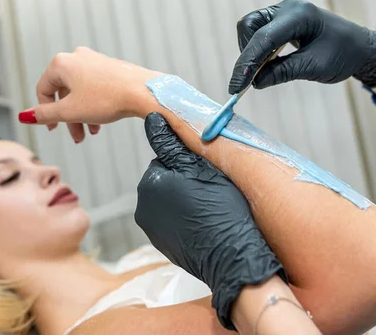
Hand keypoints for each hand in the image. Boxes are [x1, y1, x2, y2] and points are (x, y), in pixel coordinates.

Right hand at [19, 47, 160, 141]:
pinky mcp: (111, 67)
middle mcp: (78, 56)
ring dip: (83, 114)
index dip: (44, 112)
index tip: (53, 129)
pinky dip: (95, 105)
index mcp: (62, 63)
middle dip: (69, 118)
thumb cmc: (107, 99)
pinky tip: (103, 121)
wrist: (144, 92)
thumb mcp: (70, 111)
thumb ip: (45, 114)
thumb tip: (25, 116)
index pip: (43, 90)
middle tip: (77, 137)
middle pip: (64, 92)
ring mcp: (96, 60)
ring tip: (92, 133)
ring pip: (81, 92)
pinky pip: (96, 88)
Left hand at [136, 112, 285, 329]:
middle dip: (185, 182)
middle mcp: (144, 207)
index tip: (207, 176)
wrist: (232, 256)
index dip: (190, 164)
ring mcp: (153, 230)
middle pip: (167, 180)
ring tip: (210, 209)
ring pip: (172, 201)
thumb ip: (170, 142)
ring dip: (186, 201)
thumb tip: (151, 119)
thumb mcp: (199, 167)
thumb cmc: (221, 208)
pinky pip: (175, 222)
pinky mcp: (164, 246)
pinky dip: (187, 220)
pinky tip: (205, 224)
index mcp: (149, 183)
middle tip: (210, 192)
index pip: (167, 159)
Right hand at [229, 0, 375, 93]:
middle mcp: (288, 8)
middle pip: (249, 26)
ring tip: (259, 72)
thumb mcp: (314, 67)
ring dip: (250, 51)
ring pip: (250, 28)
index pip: (263, 38)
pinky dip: (257, 49)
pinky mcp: (281, 20)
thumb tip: (255, 82)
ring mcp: (283, 12)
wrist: (360, 47)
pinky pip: (258, 31)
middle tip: (251, 79)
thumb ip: (283, 72)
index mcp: (300, 16)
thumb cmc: (343, 55)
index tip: (236, 87)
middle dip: (246, 53)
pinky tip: (265, 65)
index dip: (246, 64)